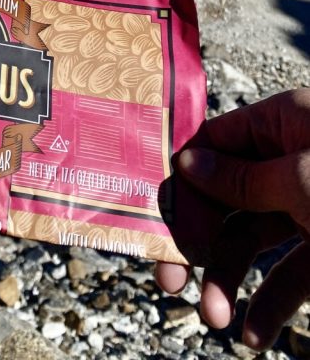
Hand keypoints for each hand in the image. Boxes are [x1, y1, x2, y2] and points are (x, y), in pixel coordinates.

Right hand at [156, 89, 309, 349]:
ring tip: (217, 320)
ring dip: (227, 281)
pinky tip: (255, 334)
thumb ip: (241, 175)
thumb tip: (187, 163)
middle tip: (170, 285)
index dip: (182, 185)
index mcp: (282, 121)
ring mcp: (309, 205)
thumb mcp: (302, 177)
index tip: (161, 230)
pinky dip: (268, 304)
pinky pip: (287, 274)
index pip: (211, 144)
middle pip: (222, 197)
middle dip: (197, 244)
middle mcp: (289, 159)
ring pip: (250, 241)